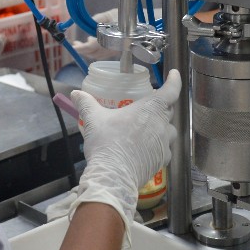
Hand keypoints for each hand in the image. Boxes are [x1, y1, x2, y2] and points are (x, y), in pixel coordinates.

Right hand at [47, 71, 180, 243]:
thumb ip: (86, 103)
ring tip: (146, 129)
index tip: (174, 74)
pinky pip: (164, 149)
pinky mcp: (162, 160)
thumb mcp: (93, 119)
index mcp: (151, 108)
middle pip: (169, 110)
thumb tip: (76, 94)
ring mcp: (164, 143)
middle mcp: (162, 124)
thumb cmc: (107, 143)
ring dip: (161, 127)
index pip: (171, 90)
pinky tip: (145, 149)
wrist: (114, 175)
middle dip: (162, 106)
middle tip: (149, 106)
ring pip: (169, 131)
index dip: (174, 80)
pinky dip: (157, 146)